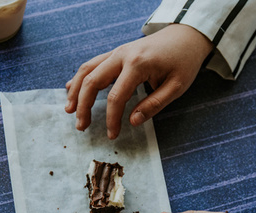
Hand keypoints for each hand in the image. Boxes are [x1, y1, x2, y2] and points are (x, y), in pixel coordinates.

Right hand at [65, 24, 212, 138]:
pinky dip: (80, 78)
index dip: (111, 119)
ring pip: (87, 70)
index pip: (116, 97)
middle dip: (83, 105)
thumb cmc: (183, 62)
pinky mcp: (116, 53)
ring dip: (76, 91)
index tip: (112, 135)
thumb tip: (132, 121)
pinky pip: (92, 64)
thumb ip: (154, 105)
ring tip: (69, 110)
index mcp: (137, 64)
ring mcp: (117, 52)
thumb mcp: (176, 87)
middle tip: (81, 126)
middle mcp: (122, 55)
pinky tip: (71, 89)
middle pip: (92, 81)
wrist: (186, 35)